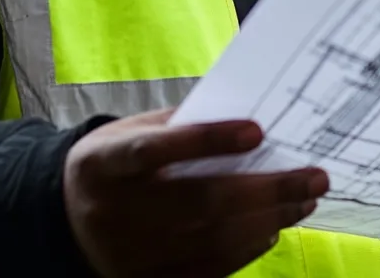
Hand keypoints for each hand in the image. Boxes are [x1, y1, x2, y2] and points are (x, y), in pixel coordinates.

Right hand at [63, 108, 328, 277]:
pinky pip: (206, 271)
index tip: (257, 130)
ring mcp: (130, 255)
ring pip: (209, 241)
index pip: (155, 150)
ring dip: (267, 220)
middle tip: (313, 176)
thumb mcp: (129, 131)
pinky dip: (245, 251)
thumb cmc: (114, 162)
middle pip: (197, 202)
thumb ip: (178, 124)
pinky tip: (272, 229)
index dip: (205, 140)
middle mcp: (115, 211)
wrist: (66, 219)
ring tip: (304, 199)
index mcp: (104, 163)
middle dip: (265, 189)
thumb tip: (246, 116)